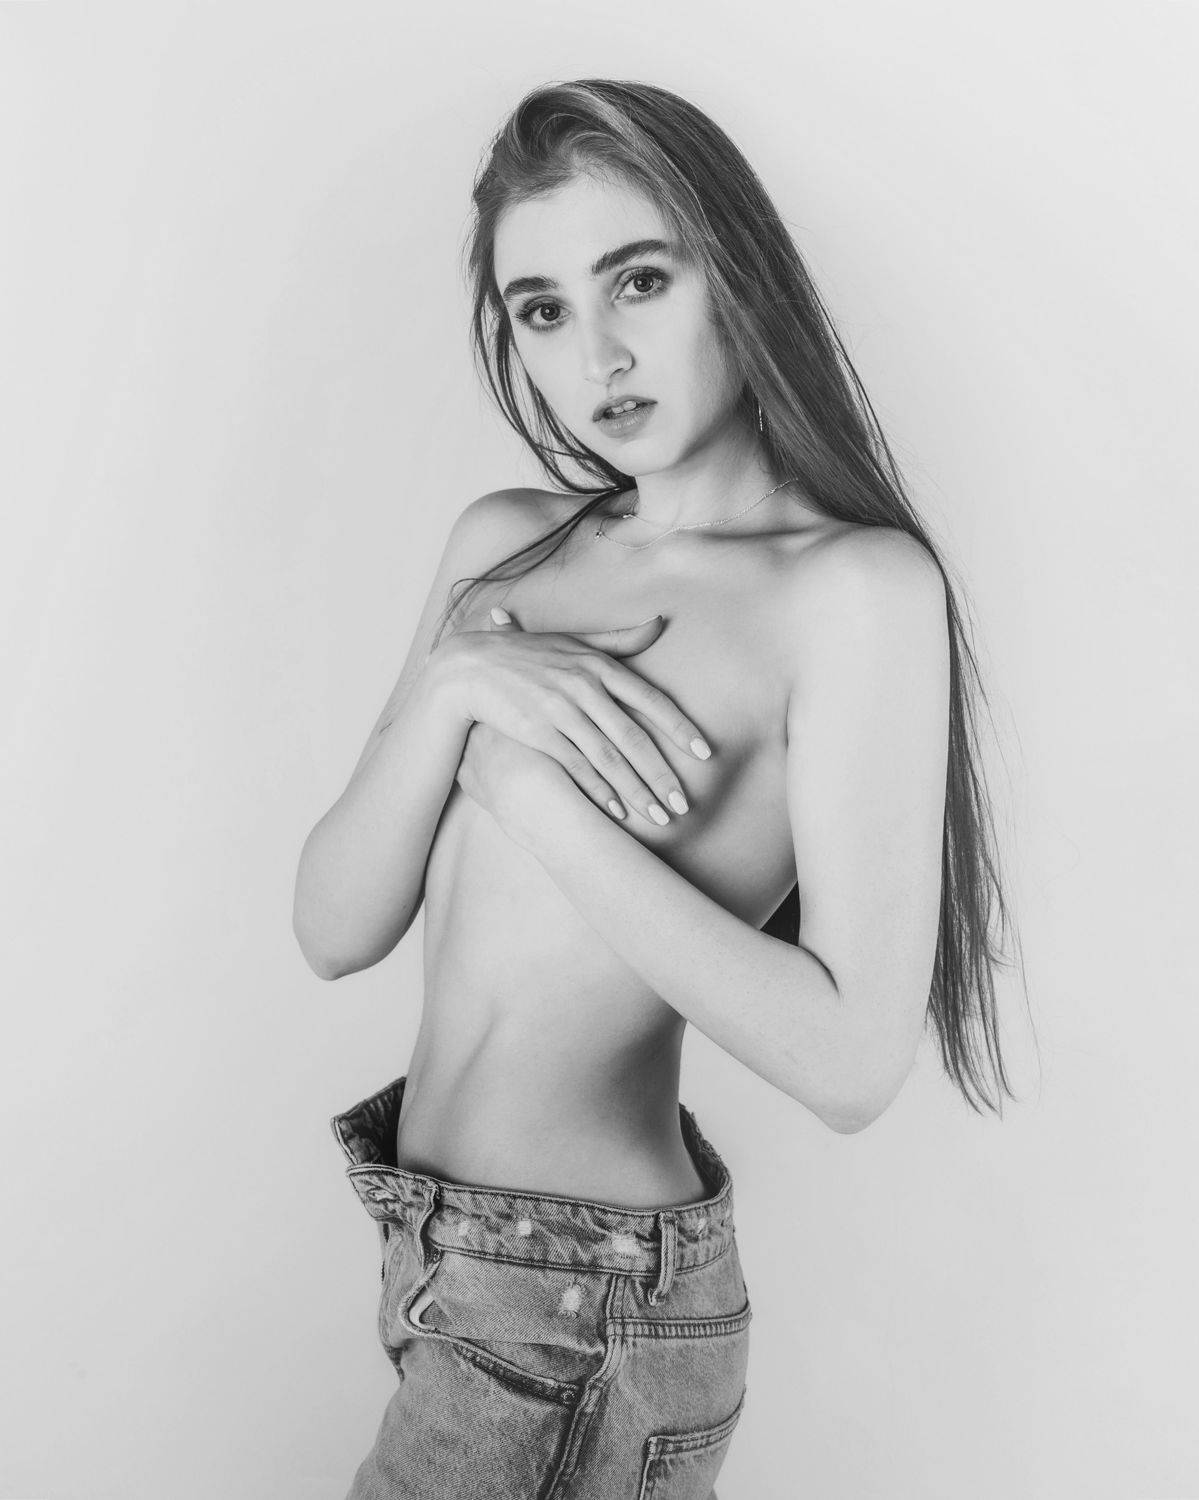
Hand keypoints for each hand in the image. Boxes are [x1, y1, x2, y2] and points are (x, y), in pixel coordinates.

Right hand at [433, 604, 712, 826]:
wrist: (470, 667)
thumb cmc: (526, 654)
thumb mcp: (574, 640)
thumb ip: (620, 640)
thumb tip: (660, 623)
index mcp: (598, 665)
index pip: (651, 699)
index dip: (680, 728)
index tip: (704, 753)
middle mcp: (584, 687)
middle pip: (634, 736)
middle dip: (662, 773)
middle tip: (686, 802)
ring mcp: (561, 711)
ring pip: (609, 757)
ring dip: (637, 789)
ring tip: (660, 815)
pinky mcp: (539, 732)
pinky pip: (576, 766)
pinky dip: (599, 790)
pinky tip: (617, 811)